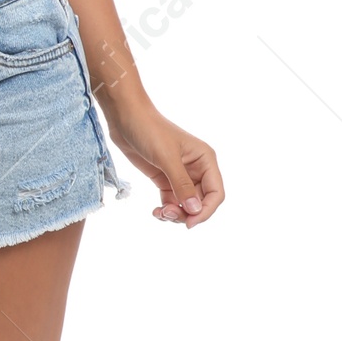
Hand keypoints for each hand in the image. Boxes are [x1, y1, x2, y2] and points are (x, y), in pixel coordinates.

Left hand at [103, 94, 223, 227]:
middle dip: (188, 213)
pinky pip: (172, 201)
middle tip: (169, 215)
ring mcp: (180, 175)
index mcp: (205, 160)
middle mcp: (197, 169)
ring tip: (160, 213)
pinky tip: (156, 212)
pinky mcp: (165, 178)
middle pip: (201, 202)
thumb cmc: (149, 130)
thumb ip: (182, 185)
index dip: (206, 211)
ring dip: (176, 214)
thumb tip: (195, 210)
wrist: (125, 117)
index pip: (216, 193)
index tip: (189, 222)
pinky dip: (166, 210)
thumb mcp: (166, 158)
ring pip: (186, 205)